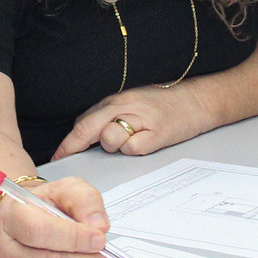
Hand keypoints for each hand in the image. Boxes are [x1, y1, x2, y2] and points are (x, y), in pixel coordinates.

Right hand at [0, 177, 112, 257]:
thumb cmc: (41, 206)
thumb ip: (85, 200)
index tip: (99, 238)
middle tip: (107, 255)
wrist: (20, 222)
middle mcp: (4, 249)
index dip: (74, 238)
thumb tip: (99, 225)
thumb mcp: (64, 189)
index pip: (40, 231)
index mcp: (10, 217)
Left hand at [52, 87, 212, 160]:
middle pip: (90, 129)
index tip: (58, 154)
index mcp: (117, 99)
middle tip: (66, 157)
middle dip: (75, 146)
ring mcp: (141, 119)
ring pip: (110, 141)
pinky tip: (147, 141)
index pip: (84, 120)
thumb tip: (86, 134)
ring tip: (135, 137)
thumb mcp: (132, 102)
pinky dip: (136, 150)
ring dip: (116, 146)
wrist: (198, 100)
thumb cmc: (165, 103)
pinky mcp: (156, 134)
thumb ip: (109, 115)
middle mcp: (125, 106)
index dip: (69, 140)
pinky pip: (132, 149)